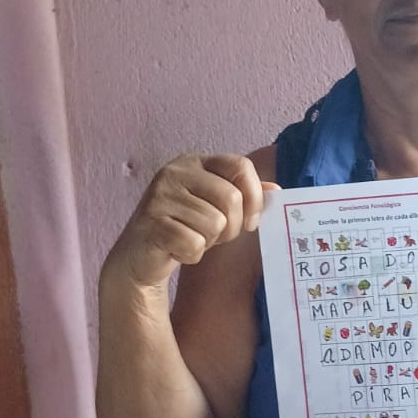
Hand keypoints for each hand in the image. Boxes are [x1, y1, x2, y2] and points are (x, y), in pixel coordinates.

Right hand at [109, 154, 278, 289]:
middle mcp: (175, 172)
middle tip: (214, 235)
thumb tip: (276, 191)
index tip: (251, 221)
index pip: (240, 166)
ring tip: (190, 238)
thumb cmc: (184, 227)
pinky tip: (177, 250)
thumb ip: (245, 196)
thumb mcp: (216, 207)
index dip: (254, 197)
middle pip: (231, 199)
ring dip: (208, 242)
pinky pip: (194, 243)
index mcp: (195, 162)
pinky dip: (192, 254)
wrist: (140, 255)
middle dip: (231, 227)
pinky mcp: (151, 223)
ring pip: (214, 223)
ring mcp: (160, 196)